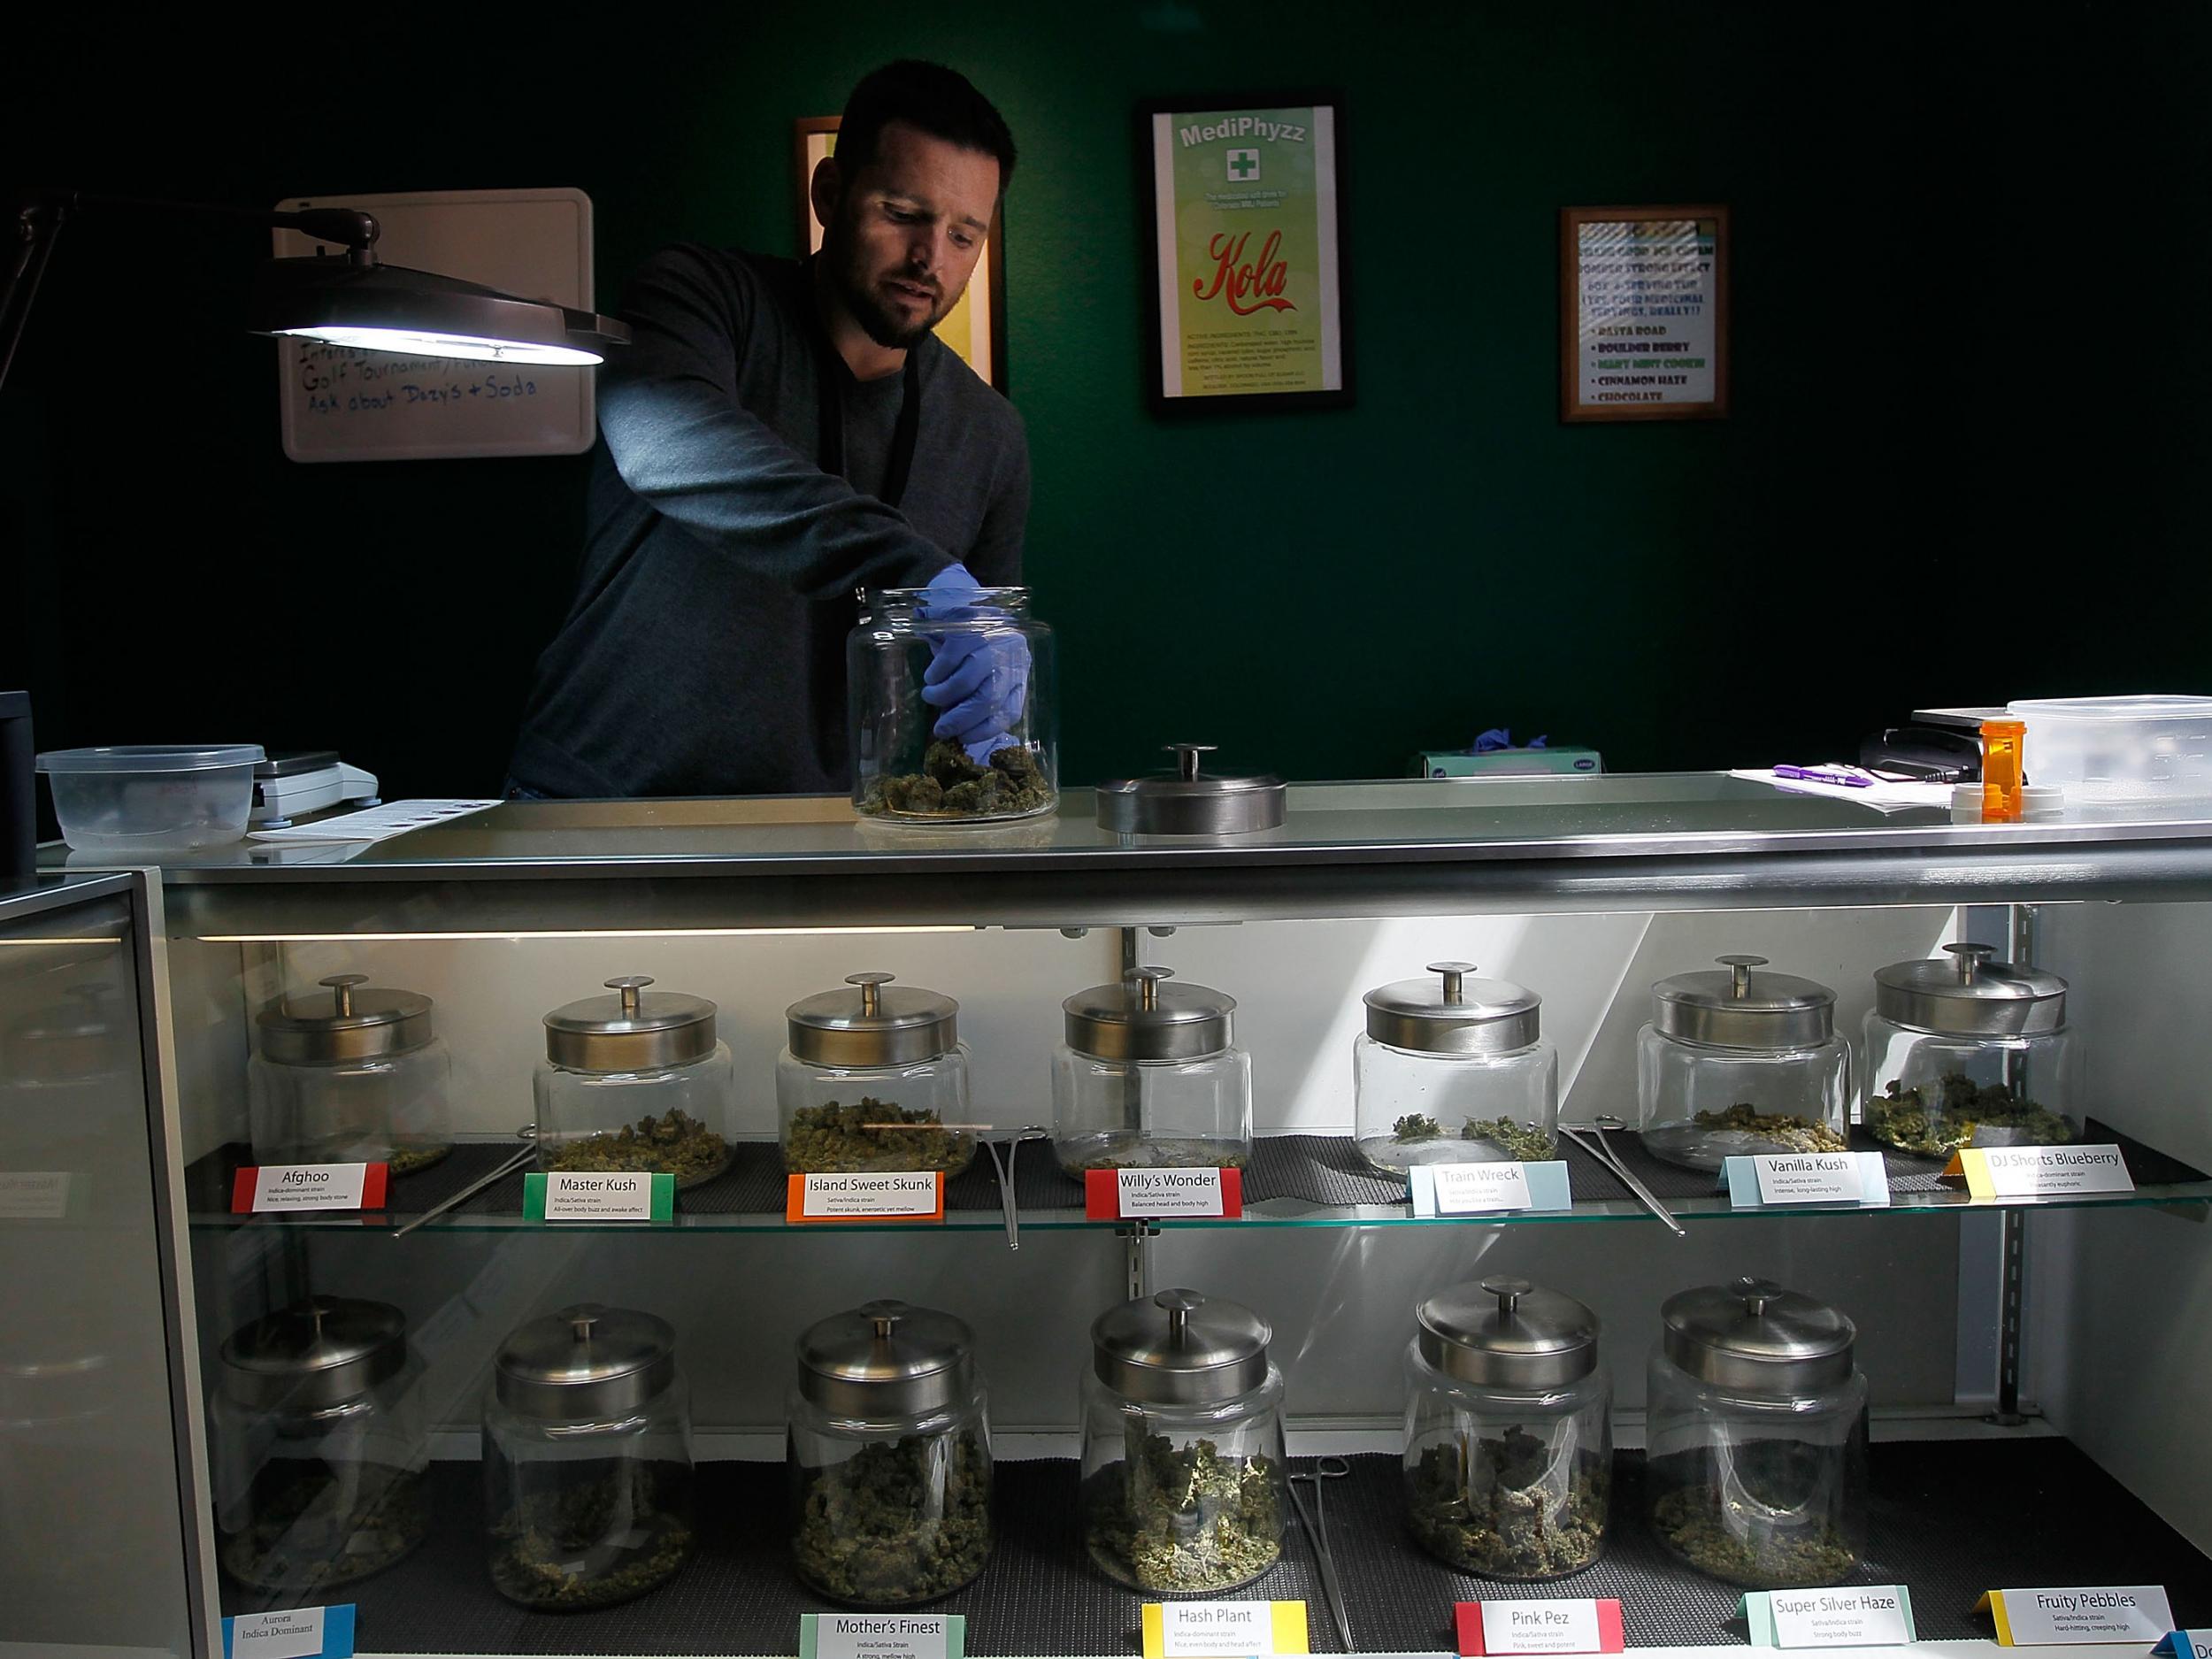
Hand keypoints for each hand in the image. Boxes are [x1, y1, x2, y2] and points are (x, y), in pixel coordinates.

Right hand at [918, 563, 1030, 760]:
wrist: (956, 597)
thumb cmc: (968, 643)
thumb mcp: (981, 669)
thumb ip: (975, 696)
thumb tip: (955, 730)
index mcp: (1018, 669)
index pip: (1010, 709)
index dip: (986, 729)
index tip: (964, 738)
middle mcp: (1010, 654)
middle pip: (988, 699)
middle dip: (961, 720)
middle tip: (941, 729)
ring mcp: (989, 639)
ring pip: (966, 683)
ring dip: (942, 697)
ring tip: (930, 696)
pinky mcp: (967, 627)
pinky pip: (948, 664)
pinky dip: (936, 676)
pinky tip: (932, 677)